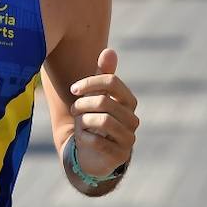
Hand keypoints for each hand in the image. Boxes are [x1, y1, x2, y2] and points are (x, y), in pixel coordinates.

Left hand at [68, 48, 138, 176]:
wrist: (94, 153)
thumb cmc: (95, 119)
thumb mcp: (97, 97)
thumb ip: (103, 76)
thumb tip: (109, 51)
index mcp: (129, 101)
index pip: (112, 82)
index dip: (90, 82)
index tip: (74, 89)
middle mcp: (132, 119)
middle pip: (104, 102)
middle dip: (82, 104)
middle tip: (73, 109)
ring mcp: (128, 138)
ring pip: (102, 121)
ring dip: (83, 121)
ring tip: (78, 123)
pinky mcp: (119, 155)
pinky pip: (97, 142)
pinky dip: (84, 138)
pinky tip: (82, 138)